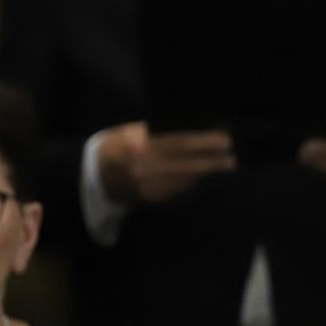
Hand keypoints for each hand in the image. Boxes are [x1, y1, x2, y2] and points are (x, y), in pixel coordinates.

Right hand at [97, 121, 234, 204]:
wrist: (95, 173)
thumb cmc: (118, 145)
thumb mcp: (132, 130)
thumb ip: (156, 130)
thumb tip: (193, 127)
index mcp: (141, 146)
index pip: (180, 143)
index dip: (204, 142)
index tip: (224, 140)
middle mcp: (144, 167)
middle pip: (186, 164)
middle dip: (211, 161)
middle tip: (231, 158)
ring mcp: (146, 185)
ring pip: (184, 180)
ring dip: (205, 174)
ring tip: (224, 166)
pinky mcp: (148, 198)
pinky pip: (176, 192)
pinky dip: (192, 184)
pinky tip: (204, 179)